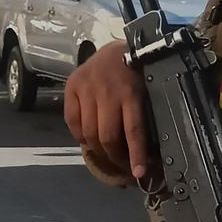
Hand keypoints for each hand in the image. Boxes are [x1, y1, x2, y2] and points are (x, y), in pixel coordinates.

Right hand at [63, 47, 153, 182]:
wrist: (117, 48)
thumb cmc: (136, 74)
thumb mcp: (145, 91)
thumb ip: (141, 115)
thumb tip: (149, 151)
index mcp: (131, 93)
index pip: (133, 131)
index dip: (136, 155)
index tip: (139, 173)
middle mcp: (107, 91)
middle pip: (107, 136)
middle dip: (114, 157)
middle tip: (121, 164)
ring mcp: (87, 88)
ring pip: (88, 132)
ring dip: (97, 149)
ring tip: (105, 153)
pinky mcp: (72, 86)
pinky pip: (72, 121)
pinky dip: (79, 135)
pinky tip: (87, 138)